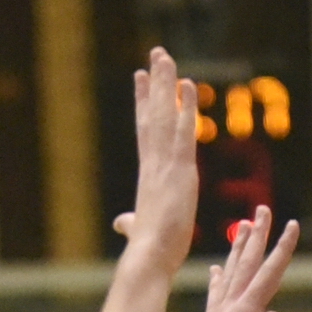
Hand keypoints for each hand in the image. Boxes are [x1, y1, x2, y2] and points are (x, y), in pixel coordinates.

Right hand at [109, 47, 199, 261]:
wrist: (150, 257)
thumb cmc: (148, 250)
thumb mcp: (141, 228)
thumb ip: (132, 221)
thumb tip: (123, 223)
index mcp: (149, 174)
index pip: (146, 130)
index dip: (145, 102)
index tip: (141, 78)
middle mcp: (154, 163)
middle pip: (154, 114)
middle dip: (155, 83)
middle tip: (156, 54)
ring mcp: (165, 164)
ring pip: (165, 116)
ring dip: (166, 84)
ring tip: (165, 56)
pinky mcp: (180, 171)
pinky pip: (184, 133)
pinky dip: (186, 108)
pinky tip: (188, 86)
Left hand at [177, 207, 298, 311]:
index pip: (269, 273)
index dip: (282, 248)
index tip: (292, 224)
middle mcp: (231, 305)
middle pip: (248, 262)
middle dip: (259, 234)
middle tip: (264, 209)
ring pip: (232, 270)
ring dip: (240, 247)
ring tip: (243, 226)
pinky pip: (217, 292)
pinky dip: (219, 277)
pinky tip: (217, 269)